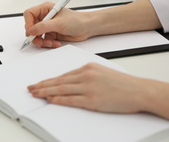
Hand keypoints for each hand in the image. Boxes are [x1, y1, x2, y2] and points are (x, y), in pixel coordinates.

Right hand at [23, 2, 91, 47]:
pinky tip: (56, 43)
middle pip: (31, 26)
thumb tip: (31, 30)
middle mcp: (45, 16)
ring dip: (42, 41)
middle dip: (35, 35)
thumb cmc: (76, 20)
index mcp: (45, 8)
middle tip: (39, 41)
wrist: (86, 28)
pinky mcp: (51, 34)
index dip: (28, 23)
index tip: (31, 32)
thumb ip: (44, 26)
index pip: (29, 14)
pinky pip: (43, 41)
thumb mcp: (59, 23)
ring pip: (36, 35)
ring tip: (50, 43)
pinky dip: (48, 44)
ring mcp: (47, 26)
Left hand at [28, 63, 147, 112]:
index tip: (39, 82)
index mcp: (87, 67)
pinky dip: (58, 100)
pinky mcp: (92, 100)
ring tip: (35, 94)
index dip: (48, 80)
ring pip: (61, 89)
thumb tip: (69, 82)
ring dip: (45, 92)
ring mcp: (88, 88)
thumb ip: (85, 75)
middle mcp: (86, 75)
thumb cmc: (122, 84)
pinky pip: (70, 100)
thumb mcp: (101, 72)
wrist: (138, 90)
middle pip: (58, 81)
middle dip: (42, 85)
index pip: (62, 75)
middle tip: (30, 88)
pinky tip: (50, 100)